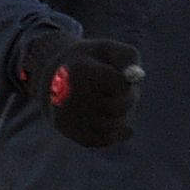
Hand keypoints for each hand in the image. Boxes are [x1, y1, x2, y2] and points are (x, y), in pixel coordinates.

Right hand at [21, 31, 142, 148]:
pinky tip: (116, 122)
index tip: (118, 75)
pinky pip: (103, 139)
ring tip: (114, 103)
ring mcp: (66, 115)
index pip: (120, 85)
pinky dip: (114, 131)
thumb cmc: (90, 62)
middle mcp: (67, 95)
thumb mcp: (109, 50)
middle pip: (118, 107)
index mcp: (78, 71)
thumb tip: (136, 76)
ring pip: (113, 126)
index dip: (127, 82)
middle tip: (118, 90)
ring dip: (122, 116)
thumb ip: (127, 58)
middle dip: (127, 99)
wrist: (53, 77)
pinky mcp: (68, 130)